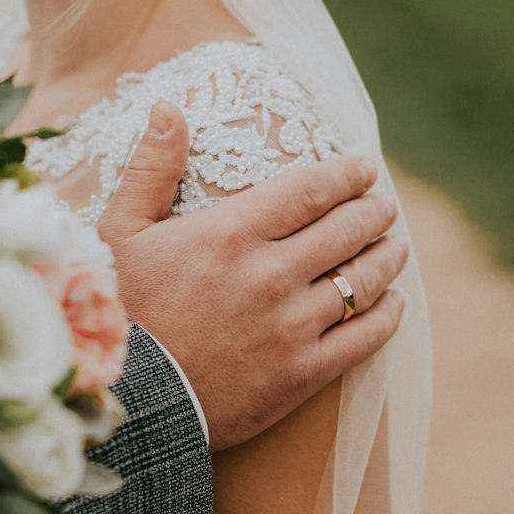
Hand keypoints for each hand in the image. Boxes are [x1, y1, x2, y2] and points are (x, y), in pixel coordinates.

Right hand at [97, 102, 407, 450]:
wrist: (129, 404)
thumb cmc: (121, 314)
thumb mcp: (117, 234)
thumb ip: (149, 169)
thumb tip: (168, 109)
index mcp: (230, 234)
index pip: (311, 189)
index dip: (347, 174)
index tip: (364, 169)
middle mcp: (269, 275)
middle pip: (346, 230)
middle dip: (373, 211)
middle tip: (383, 206)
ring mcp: (291, 327)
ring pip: (363, 281)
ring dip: (388, 257)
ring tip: (396, 246)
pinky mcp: (302, 374)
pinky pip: (363, 338)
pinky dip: (387, 315)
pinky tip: (395, 303)